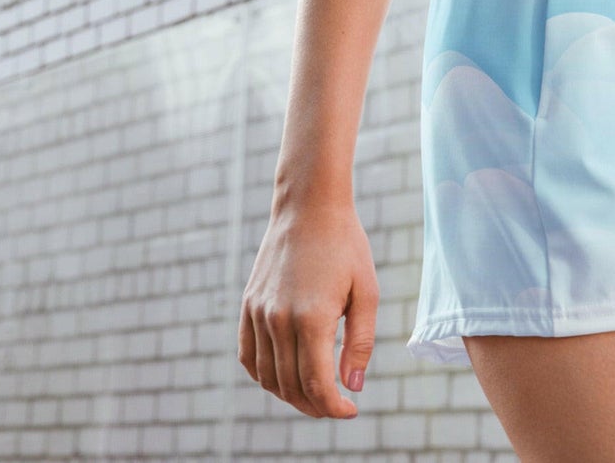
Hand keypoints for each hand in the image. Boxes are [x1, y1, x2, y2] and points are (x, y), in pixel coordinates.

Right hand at [238, 198, 377, 418]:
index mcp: (311, 318)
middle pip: (291, 386)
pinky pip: (247, 355)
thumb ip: (361, 342)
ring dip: (289, 395)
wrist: (309, 205)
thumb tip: (352, 386)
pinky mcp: (248, 304)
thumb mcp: (367, 291)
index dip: (333, 407)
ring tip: (314, 393)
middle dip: (315, 405)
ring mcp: (259, 312)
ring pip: (267, 376)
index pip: (316, 384)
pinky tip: (283, 376)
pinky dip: (263, 375)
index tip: (350, 409)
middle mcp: (278, 319)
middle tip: (336, 404)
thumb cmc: (345, 245)